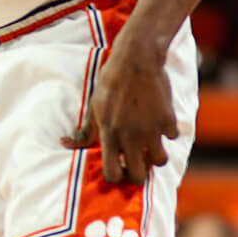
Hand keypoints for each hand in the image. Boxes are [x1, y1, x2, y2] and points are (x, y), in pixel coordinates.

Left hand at [63, 45, 177, 185]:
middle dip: (137, 173)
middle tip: (137, 161)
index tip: (118, 167)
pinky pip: (172, 137)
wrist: (136, 60)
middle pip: (138, 176)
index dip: (116, 175)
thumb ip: (85, 131)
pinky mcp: (167, 119)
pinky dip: (168, 132)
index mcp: (109, 135)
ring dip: (156, 156)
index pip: (112, 174)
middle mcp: (130, 137)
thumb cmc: (111, 83)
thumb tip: (65, 144)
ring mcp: (151, 130)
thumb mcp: (94, 107)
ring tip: (150, 144)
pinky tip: (160, 121)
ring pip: (160, 161)